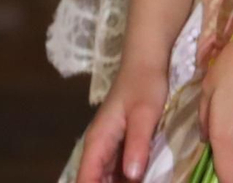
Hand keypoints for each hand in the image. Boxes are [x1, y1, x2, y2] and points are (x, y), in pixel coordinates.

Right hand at [75, 62, 168, 182]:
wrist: (147, 62)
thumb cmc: (144, 84)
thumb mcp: (144, 114)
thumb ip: (137, 144)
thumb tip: (131, 175)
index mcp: (98, 141)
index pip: (85, 180)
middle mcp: (100, 147)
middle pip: (95, 182)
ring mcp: (110, 147)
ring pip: (109, 179)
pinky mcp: (123, 145)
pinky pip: (121, 172)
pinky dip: (129, 181)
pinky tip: (145, 180)